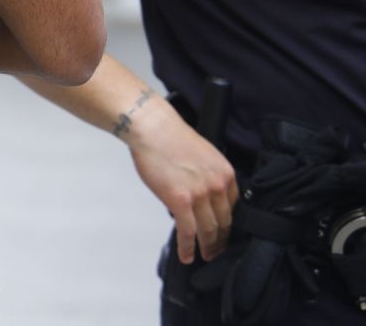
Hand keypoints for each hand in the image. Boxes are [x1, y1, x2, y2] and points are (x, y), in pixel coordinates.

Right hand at [125, 97, 239, 262]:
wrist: (153, 129)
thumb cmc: (170, 137)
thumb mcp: (202, 155)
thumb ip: (207, 176)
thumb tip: (199, 195)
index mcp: (226, 174)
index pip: (233, 207)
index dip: (228, 224)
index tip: (224, 232)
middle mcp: (218, 186)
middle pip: (224, 222)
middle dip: (221, 240)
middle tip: (218, 251)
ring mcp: (200, 195)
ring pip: (209, 230)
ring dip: (208, 247)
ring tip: (205, 256)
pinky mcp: (181, 201)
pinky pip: (188, 232)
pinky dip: (188, 247)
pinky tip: (187, 256)